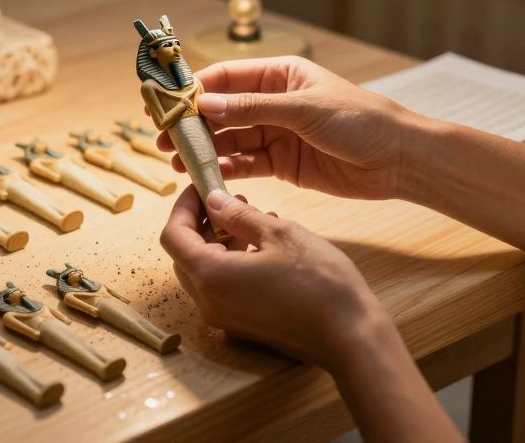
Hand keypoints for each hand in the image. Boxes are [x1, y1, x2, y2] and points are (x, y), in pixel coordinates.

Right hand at [160, 56, 422, 199]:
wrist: (398, 159)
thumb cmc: (360, 120)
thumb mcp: (303, 109)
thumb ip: (252, 109)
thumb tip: (205, 105)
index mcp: (281, 75)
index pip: (227, 77)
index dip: (195, 89)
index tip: (168, 103)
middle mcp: (274, 102)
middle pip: (222, 111)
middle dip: (193, 125)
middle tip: (164, 139)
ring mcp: (277, 133)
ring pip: (230, 139)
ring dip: (204, 149)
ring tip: (177, 162)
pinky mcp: (283, 163)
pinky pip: (245, 163)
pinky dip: (225, 169)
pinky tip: (206, 175)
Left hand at [160, 186, 390, 371]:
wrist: (351, 337)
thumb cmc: (319, 283)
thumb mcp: (279, 233)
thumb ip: (239, 215)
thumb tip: (214, 200)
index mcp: (211, 277)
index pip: (173, 235)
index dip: (183, 206)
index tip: (201, 187)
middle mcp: (209, 303)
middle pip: (184, 255)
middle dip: (201, 223)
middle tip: (228, 200)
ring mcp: (225, 319)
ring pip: (205, 272)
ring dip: (219, 242)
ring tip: (253, 219)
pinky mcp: (243, 326)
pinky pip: (224, 288)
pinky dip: (233, 263)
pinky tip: (264, 246)